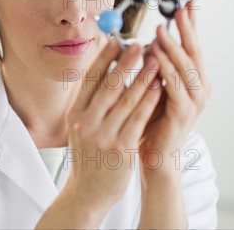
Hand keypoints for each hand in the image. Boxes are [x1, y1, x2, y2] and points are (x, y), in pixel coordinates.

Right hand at [62, 38, 162, 210]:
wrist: (87, 191)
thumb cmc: (88, 155)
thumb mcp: (80, 126)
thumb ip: (89, 101)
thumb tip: (101, 70)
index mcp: (75, 113)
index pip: (89, 79)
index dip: (103, 58)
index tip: (116, 41)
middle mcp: (86, 121)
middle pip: (107, 85)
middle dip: (124, 62)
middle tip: (138, 44)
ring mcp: (103, 135)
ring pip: (125, 99)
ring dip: (142, 77)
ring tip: (154, 60)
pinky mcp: (120, 148)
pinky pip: (138, 119)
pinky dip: (148, 100)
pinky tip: (158, 87)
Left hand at [138, 0, 211, 177]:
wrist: (153, 155)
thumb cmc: (149, 120)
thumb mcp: (152, 87)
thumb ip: (153, 68)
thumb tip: (143, 42)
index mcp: (193, 80)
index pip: (193, 46)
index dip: (191, 24)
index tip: (187, 2)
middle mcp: (199, 88)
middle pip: (194, 52)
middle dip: (187, 29)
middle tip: (179, 8)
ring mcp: (194, 101)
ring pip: (186, 67)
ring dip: (173, 47)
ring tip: (161, 29)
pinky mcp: (183, 113)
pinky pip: (174, 86)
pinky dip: (165, 69)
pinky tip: (155, 56)